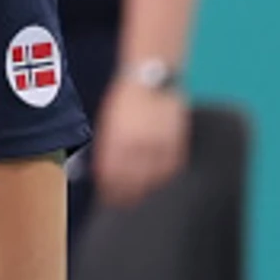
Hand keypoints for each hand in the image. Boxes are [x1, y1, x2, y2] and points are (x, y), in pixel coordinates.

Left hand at [94, 79, 188, 206]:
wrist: (150, 75)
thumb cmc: (126, 101)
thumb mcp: (110, 123)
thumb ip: (109, 149)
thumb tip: (103, 176)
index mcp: (117, 138)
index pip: (113, 176)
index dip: (112, 191)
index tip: (111, 200)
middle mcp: (137, 142)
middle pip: (134, 180)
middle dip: (130, 195)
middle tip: (128, 204)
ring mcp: (159, 140)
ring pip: (156, 176)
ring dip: (150, 190)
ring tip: (146, 197)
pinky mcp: (176, 137)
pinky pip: (173, 165)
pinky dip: (168, 177)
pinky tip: (163, 183)